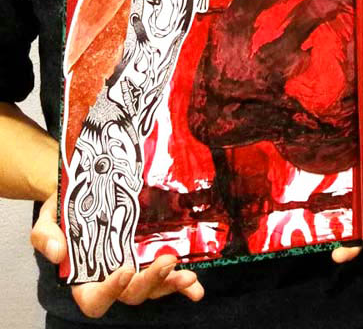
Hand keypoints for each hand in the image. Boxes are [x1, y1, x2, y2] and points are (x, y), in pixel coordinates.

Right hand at [31, 193, 202, 317]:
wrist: (88, 183)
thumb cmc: (65, 206)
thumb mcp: (48, 217)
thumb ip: (46, 236)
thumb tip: (58, 254)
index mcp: (84, 276)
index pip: (94, 299)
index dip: (108, 292)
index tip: (124, 270)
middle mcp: (112, 276)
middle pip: (131, 293)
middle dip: (150, 282)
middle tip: (167, 261)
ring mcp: (135, 266)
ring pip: (153, 287)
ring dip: (172, 284)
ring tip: (189, 277)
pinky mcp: (152, 253)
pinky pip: (169, 274)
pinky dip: (183, 284)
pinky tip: (196, 285)